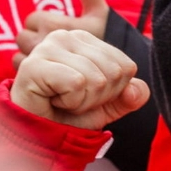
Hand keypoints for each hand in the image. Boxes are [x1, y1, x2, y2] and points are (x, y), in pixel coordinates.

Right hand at [11, 30, 148, 129]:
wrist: (39, 134)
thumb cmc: (70, 115)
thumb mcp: (110, 105)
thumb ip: (132, 95)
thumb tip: (136, 90)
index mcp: (85, 39)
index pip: (126, 66)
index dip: (113, 91)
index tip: (87, 94)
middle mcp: (66, 36)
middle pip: (113, 72)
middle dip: (98, 97)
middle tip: (73, 100)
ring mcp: (47, 48)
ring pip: (96, 79)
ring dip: (83, 101)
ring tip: (62, 100)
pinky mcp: (34, 65)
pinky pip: (76, 84)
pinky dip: (71, 102)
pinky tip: (52, 100)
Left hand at [16, 0, 108, 66]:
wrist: (114, 73)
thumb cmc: (107, 39)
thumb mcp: (99, 11)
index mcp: (54, 25)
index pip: (32, 19)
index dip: (44, 25)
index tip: (59, 34)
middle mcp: (43, 43)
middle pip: (22, 36)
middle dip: (35, 40)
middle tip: (53, 47)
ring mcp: (40, 61)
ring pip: (19, 52)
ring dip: (31, 55)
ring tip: (51, 60)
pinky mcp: (37, 76)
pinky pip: (21, 67)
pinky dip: (31, 68)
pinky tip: (47, 70)